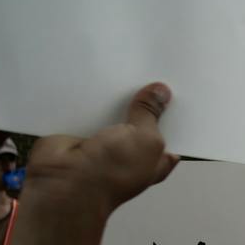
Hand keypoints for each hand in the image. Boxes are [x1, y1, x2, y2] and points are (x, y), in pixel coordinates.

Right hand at [24, 83, 176, 216]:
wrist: (66, 180)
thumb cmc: (113, 171)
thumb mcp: (145, 139)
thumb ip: (152, 114)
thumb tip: (162, 91)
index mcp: (155, 158)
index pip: (171, 134)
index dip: (175, 114)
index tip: (178, 88)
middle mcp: (130, 150)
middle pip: (141, 117)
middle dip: (145, 97)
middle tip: (151, 70)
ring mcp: (104, 140)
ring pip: (114, 110)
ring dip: (116, 94)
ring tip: (126, 64)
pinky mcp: (80, 130)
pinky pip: (88, 107)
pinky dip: (90, 94)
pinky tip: (97, 71)